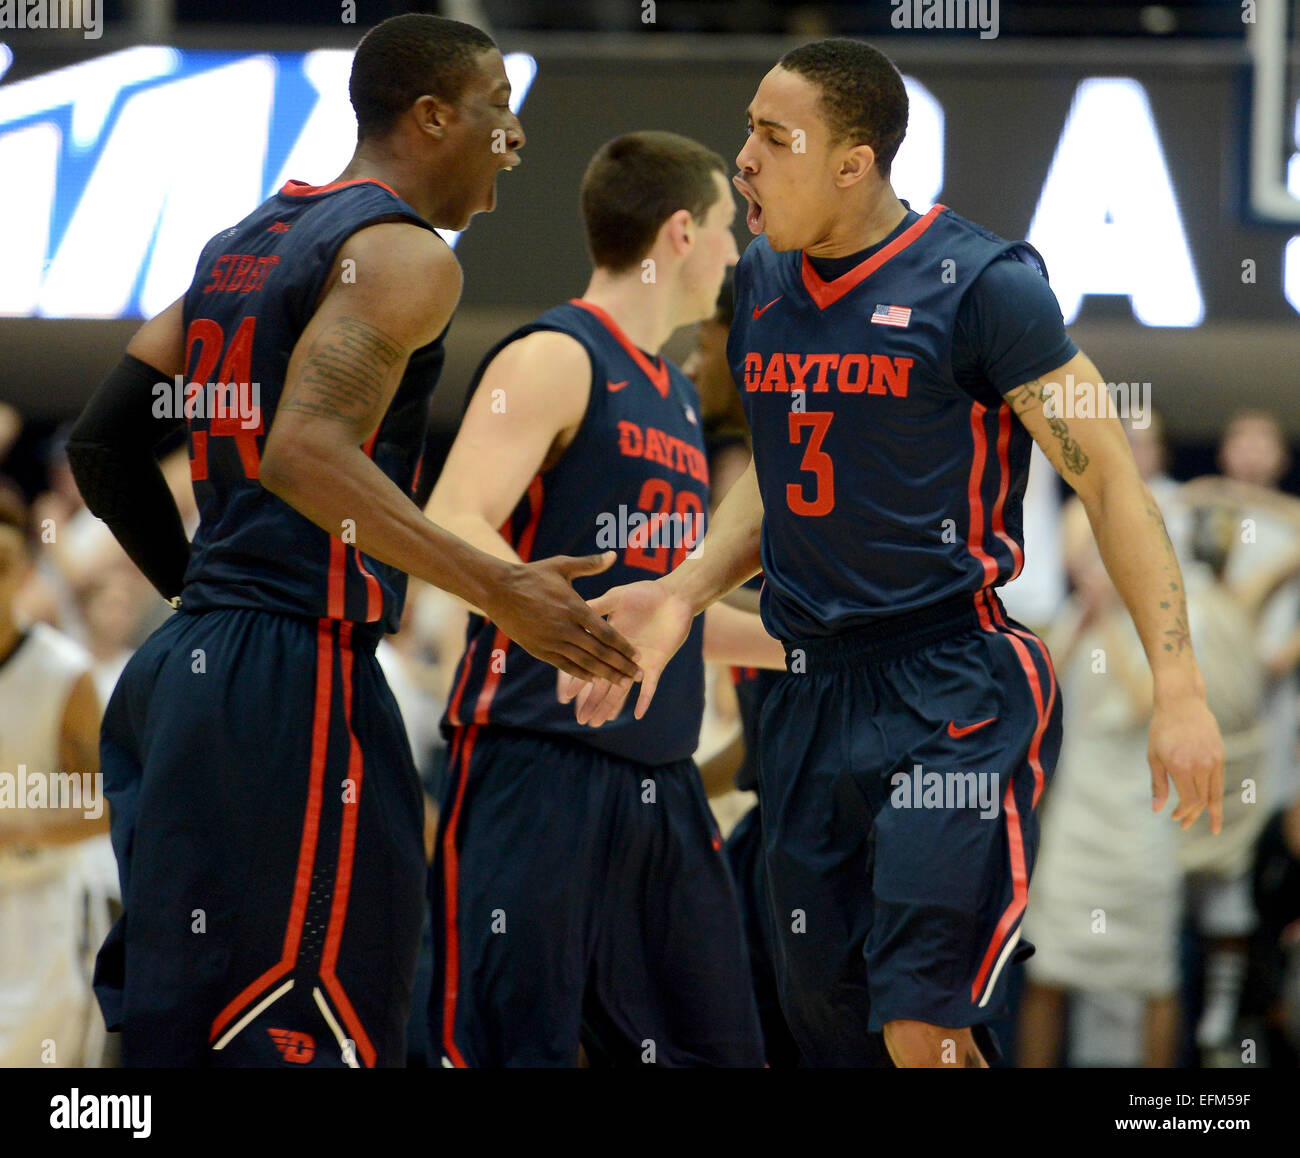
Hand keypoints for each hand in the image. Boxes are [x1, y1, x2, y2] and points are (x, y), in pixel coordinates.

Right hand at [481, 552, 641, 685]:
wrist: (498, 589)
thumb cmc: (532, 575)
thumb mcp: (562, 565)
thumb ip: (590, 564)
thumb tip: (614, 555)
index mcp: (575, 607)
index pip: (606, 632)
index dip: (623, 646)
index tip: (637, 655)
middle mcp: (566, 628)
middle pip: (599, 652)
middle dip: (620, 665)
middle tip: (636, 675)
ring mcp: (552, 641)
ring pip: (584, 663)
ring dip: (604, 674)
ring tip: (620, 683)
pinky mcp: (539, 649)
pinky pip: (564, 665)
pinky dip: (580, 674)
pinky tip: (593, 679)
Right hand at [557, 578, 694, 725]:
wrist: (675, 596)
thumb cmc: (645, 594)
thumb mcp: (617, 598)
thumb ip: (598, 607)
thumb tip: (574, 609)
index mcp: (609, 642)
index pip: (589, 665)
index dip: (578, 680)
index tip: (565, 697)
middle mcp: (621, 656)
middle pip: (603, 683)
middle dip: (591, 702)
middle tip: (580, 720)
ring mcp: (638, 663)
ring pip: (622, 689)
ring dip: (610, 706)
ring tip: (598, 722)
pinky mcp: (657, 664)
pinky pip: (650, 686)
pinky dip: (644, 699)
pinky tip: (637, 714)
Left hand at [1148, 691, 1224, 832]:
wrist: (1181, 703)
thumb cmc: (1161, 729)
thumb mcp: (1153, 756)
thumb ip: (1158, 784)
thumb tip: (1157, 810)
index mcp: (1181, 766)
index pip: (1190, 800)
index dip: (1184, 812)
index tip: (1174, 817)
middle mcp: (1201, 764)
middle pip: (1203, 799)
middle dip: (1193, 815)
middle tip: (1184, 825)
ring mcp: (1213, 759)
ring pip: (1215, 792)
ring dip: (1211, 810)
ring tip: (1212, 826)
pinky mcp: (1219, 753)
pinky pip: (1219, 779)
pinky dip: (1215, 793)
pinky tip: (1212, 804)